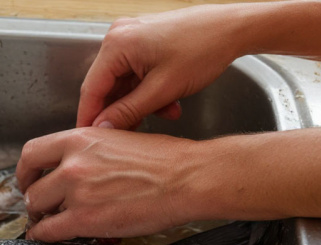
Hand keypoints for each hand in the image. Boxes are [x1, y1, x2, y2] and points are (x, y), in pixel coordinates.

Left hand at [16, 127, 199, 241]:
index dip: (25, 171)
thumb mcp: (118, 138)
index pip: (33, 153)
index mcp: (81, 138)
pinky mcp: (85, 219)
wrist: (187, 179)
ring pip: (38, 208)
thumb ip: (90, 151)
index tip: (28, 179)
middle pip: (33, 186)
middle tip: (39, 206)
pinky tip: (48, 237)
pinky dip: (44, 236)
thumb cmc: (165, 160)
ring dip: (41, 218)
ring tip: (48, 222)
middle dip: (34, 199)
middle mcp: (73, 163)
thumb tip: (74, 164)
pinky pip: (50, 231)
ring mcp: (77, 192)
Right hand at [78, 5, 246, 129]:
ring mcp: (132, 37)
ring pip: (124, 82)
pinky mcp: (145, 41)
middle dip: (121, 111)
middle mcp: (120, 37)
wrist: (232, 29)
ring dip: (140, 103)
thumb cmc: (203, 49)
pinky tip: (168, 102)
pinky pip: (136, 73)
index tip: (89, 139)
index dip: (90, 117)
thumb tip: (103, 128)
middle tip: (130, 134)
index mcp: (118, 44)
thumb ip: (128, 111)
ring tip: (164, 113)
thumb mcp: (162, 89)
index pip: (92, 89)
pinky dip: (148, 91)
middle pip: (107, 86)